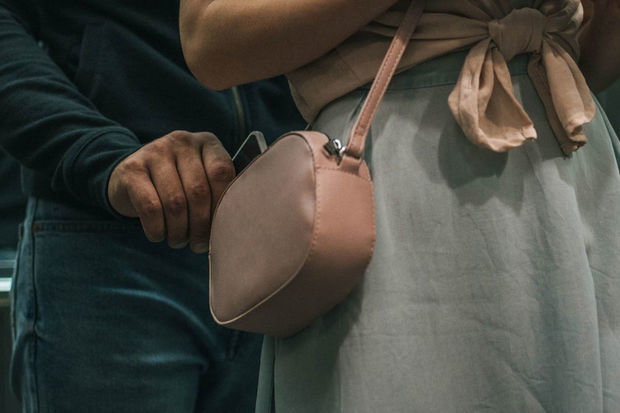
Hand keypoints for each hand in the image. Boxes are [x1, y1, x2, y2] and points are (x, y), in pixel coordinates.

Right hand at [108, 130, 234, 252]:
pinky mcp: (131, 169)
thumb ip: (219, 193)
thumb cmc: (179, 185)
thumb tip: (234, 226)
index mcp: (207, 143)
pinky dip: (157, 229)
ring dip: (179, 231)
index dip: (223, 205)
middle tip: (198, 245)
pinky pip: (150, 207)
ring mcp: (154, 151)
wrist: (131, 178)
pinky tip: (159, 235)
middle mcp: (182, 141)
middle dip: (200, 226)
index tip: (221, 229)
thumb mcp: (202, 180)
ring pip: (175, 202)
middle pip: (198, 192)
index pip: (222, 173)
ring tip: (179, 241)